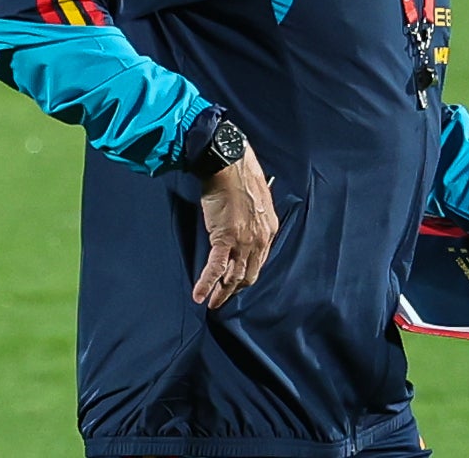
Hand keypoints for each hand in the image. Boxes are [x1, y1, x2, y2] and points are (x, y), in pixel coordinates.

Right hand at [193, 143, 276, 309]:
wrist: (230, 164)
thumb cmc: (240, 176)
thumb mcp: (256, 200)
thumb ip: (253, 219)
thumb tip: (243, 227)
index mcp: (269, 230)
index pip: (259, 261)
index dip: (246, 275)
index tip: (236, 283)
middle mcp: (260, 239)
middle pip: (248, 274)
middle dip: (235, 290)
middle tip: (223, 300)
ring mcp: (243, 241)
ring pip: (233, 276)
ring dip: (221, 293)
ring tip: (212, 304)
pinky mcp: (224, 238)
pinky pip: (215, 268)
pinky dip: (207, 284)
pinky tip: (199, 295)